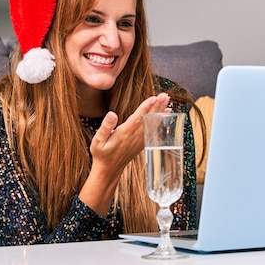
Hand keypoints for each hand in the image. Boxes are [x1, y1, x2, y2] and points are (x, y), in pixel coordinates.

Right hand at [78, 93, 170, 215]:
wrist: (109, 169)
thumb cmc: (101, 154)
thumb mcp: (98, 141)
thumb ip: (105, 127)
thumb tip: (112, 114)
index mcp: (124, 134)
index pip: (137, 118)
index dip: (146, 107)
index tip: (154, 98)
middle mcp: (134, 136)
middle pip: (148, 118)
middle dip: (157, 106)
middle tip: (165, 96)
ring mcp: (139, 140)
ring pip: (152, 123)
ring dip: (160, 111)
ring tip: (167, 100)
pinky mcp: (141, 142)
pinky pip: (153, 129)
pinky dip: (160, 120)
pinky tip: (165, 114)